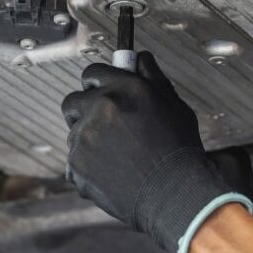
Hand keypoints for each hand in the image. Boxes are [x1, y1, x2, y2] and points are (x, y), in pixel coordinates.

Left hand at [61, 52, 252, 252]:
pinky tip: (110, 172)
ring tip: (115, 156)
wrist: (174, 194)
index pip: (92, 73)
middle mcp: (99, 108)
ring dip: (87, 141)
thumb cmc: (179, 151)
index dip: (98, 84)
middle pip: (72, 102)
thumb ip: (152, 78)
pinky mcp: (76, 165)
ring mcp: (84, 138)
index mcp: (123, 88)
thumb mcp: (173, 105)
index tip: (102, 93)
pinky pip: (73, 161)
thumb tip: (141, 58)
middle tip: (104, 126)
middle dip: (84, 111)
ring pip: (73, 133)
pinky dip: (86, 167)